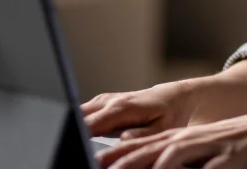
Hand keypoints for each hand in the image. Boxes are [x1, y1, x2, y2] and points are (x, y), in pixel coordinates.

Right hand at [82, 80, 201, 138]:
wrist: (175, 98)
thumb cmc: (170, 114)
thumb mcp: (162, 128)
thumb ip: (142, 135)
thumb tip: (123, 139)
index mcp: (121, 108)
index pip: (88, 123)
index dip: (77, 136)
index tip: (75, 148)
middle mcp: (108, 102)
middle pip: (77, 117)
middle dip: (71, 132)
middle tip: (74, 148)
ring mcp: (103, 101)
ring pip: (77, 114)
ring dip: (73, 127)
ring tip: (77, 144)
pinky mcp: (101, 105)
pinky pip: (82, 115)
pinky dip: (78, 126)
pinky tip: (79, 139)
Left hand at [95, 111, 246, 168]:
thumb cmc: (230, 148)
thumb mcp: (198, 154)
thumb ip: (174, 161)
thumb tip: (153, 166)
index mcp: (176, 140)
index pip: (138, 147)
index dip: (114, 156)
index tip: (92, 163)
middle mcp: (184, 140)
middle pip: (144, 150)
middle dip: (117, 160)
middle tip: (94, 166)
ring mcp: (201, 146)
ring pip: (165, 155)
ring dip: (139, 163)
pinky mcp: (220, 156)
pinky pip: (196, 164)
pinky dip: (176, 167)